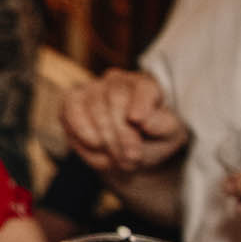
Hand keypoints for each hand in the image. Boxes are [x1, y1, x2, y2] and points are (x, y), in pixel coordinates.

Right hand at [61, 68, 186, 174]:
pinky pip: (70, 113)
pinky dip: (81, 133)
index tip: (137, 120)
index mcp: (146, 85)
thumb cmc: (151, 140)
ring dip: (105, 140)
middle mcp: (117, 80)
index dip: (140, 102)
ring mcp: (91, 88)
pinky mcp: (71, 101)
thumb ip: (163, 126)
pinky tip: (96, 147)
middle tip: (132, 159)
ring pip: (94, 108)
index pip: (143, 88)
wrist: (126, 153)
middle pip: (116, 100)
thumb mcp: (170, 137)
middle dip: (123, 134)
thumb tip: (143, 120)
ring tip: (118, 161)